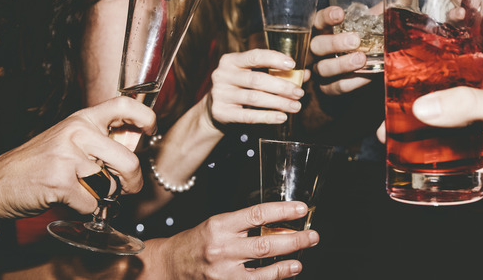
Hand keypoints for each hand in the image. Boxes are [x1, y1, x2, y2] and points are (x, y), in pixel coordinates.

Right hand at [0, 97, 155, 223]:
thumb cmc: (39, 163)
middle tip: (129, 188)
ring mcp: (68, 156)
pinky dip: (84, 209)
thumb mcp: (70, 139)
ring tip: (80, 189)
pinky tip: (66, 199)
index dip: (146, 117)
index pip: (124, 105)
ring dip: (101, 196)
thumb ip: (100, 140)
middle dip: (133, 181)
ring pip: (110, 186)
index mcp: (82, 119)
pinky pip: (92, 204)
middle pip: (128, 160)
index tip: (152, 131)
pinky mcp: (60, 182)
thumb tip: (138, 144)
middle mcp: (77, 132)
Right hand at [147, 201, 318, 279]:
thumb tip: (279, 223)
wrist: (169, 266)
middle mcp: (222, 248)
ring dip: (286, 265)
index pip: (257, 214)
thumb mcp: (217, 224)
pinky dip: (273, 278)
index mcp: (220, 225)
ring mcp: (223, 272)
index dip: (283, 211)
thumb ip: (244, 225)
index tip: (302, 209)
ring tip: (300, 259)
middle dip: (294, 240)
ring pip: (263, 269)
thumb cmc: (195, 242)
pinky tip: (285, 273)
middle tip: (313, 236)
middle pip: (266, 244)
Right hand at [209, 49, 304, 125]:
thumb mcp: (252, 74)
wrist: (214, 108)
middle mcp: (223, 75)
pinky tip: (281, 117)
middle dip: (282, 86)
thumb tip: (305, 74)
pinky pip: (248, 116)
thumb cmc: (240, 87)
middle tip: (299, 93)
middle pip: (257, 79)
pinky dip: (267, 116)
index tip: (292, 64)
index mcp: (231, 60)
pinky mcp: (221, 112)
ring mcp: (220, 94)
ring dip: (278, 102)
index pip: (255, 56)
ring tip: (295, 106)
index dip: (274, 59)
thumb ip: (276, 72)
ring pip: (254, 98)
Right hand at [310, 6, 372, 95]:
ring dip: (342, 64)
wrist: (368, 66)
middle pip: (316, 46)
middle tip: (355, 40)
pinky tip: (366, 75)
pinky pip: (335, 87)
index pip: (318, 21)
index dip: (326, 17)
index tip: (340, 14)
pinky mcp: (328, 88)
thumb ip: (377, 15)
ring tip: (361, 59)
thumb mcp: (371, 25)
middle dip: (334, 43)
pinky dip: (351, 82)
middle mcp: (317, 50)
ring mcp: (320, 70)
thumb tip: (394, 5)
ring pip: (323, 68)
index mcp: (324, 31)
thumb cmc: (367, 40)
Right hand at [379, 64, 482, 201]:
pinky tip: (422, 171)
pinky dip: (441, 170)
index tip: (393, 89)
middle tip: (386, 124)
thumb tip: (425, 108)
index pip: (447, 75)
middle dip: (414, 117)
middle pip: (441, 109)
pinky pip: (458, 167)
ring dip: (423, 144)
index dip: (419, 81)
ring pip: (446, 139)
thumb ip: (467, 104)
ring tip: (394, 147)